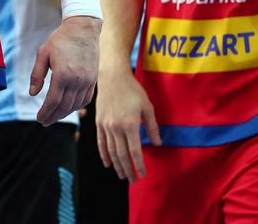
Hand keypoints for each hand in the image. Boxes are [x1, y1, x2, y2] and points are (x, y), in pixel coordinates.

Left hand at [30, 16, 100, 124]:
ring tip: (55, 116)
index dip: (45, 112)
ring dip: (64, 113)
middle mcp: (76, 81)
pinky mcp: (94, 80)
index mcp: (62, 75)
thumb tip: (32, 94)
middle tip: (45, 122)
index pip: (53, 101)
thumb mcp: (43, 54)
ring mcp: (87, 81)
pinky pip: (86, 99)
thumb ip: (37, 75)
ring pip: (76, 105)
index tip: (39, 119)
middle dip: (53, 116)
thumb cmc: (60, 40)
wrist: (83, 29)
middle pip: (64, 107)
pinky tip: (69, 108)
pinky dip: (77, 106)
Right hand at [95, 67, 160, 182]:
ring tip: (122, 175)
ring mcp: (105, 126)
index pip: (135, 151)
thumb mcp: (147, 106)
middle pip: (122, 155)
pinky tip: (108, 163)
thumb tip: (158, 143)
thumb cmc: (132, 90)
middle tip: (133, 180)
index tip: (143, 175)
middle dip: (128, 169)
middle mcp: (116, 128)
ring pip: (111, 151)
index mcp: (130, 125)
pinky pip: (101, 142)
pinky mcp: (99, 123)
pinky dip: (104, 154)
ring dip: (117, 165)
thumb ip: (152, 127)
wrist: (111, 77)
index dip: (139, 165)